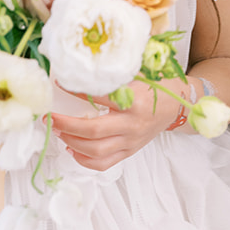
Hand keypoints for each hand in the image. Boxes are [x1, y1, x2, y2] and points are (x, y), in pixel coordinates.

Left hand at [52, 78, 187, 171]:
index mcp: (135, 101)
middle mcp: (133, 124)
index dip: (75, 91)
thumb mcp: (139, 75)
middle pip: (93, 131)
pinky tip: (72, 148)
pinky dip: (84, 160)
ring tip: (58, 131)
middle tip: (50, 117)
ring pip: (95, 151)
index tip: (59, 84)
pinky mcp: (130, 152)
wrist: (178, 107)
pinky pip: (104, 163)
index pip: (99, 97)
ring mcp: (131, 141)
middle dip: (66, 124)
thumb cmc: (158, 88)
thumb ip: (115, 74)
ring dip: (71, 142)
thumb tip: (83, 66)